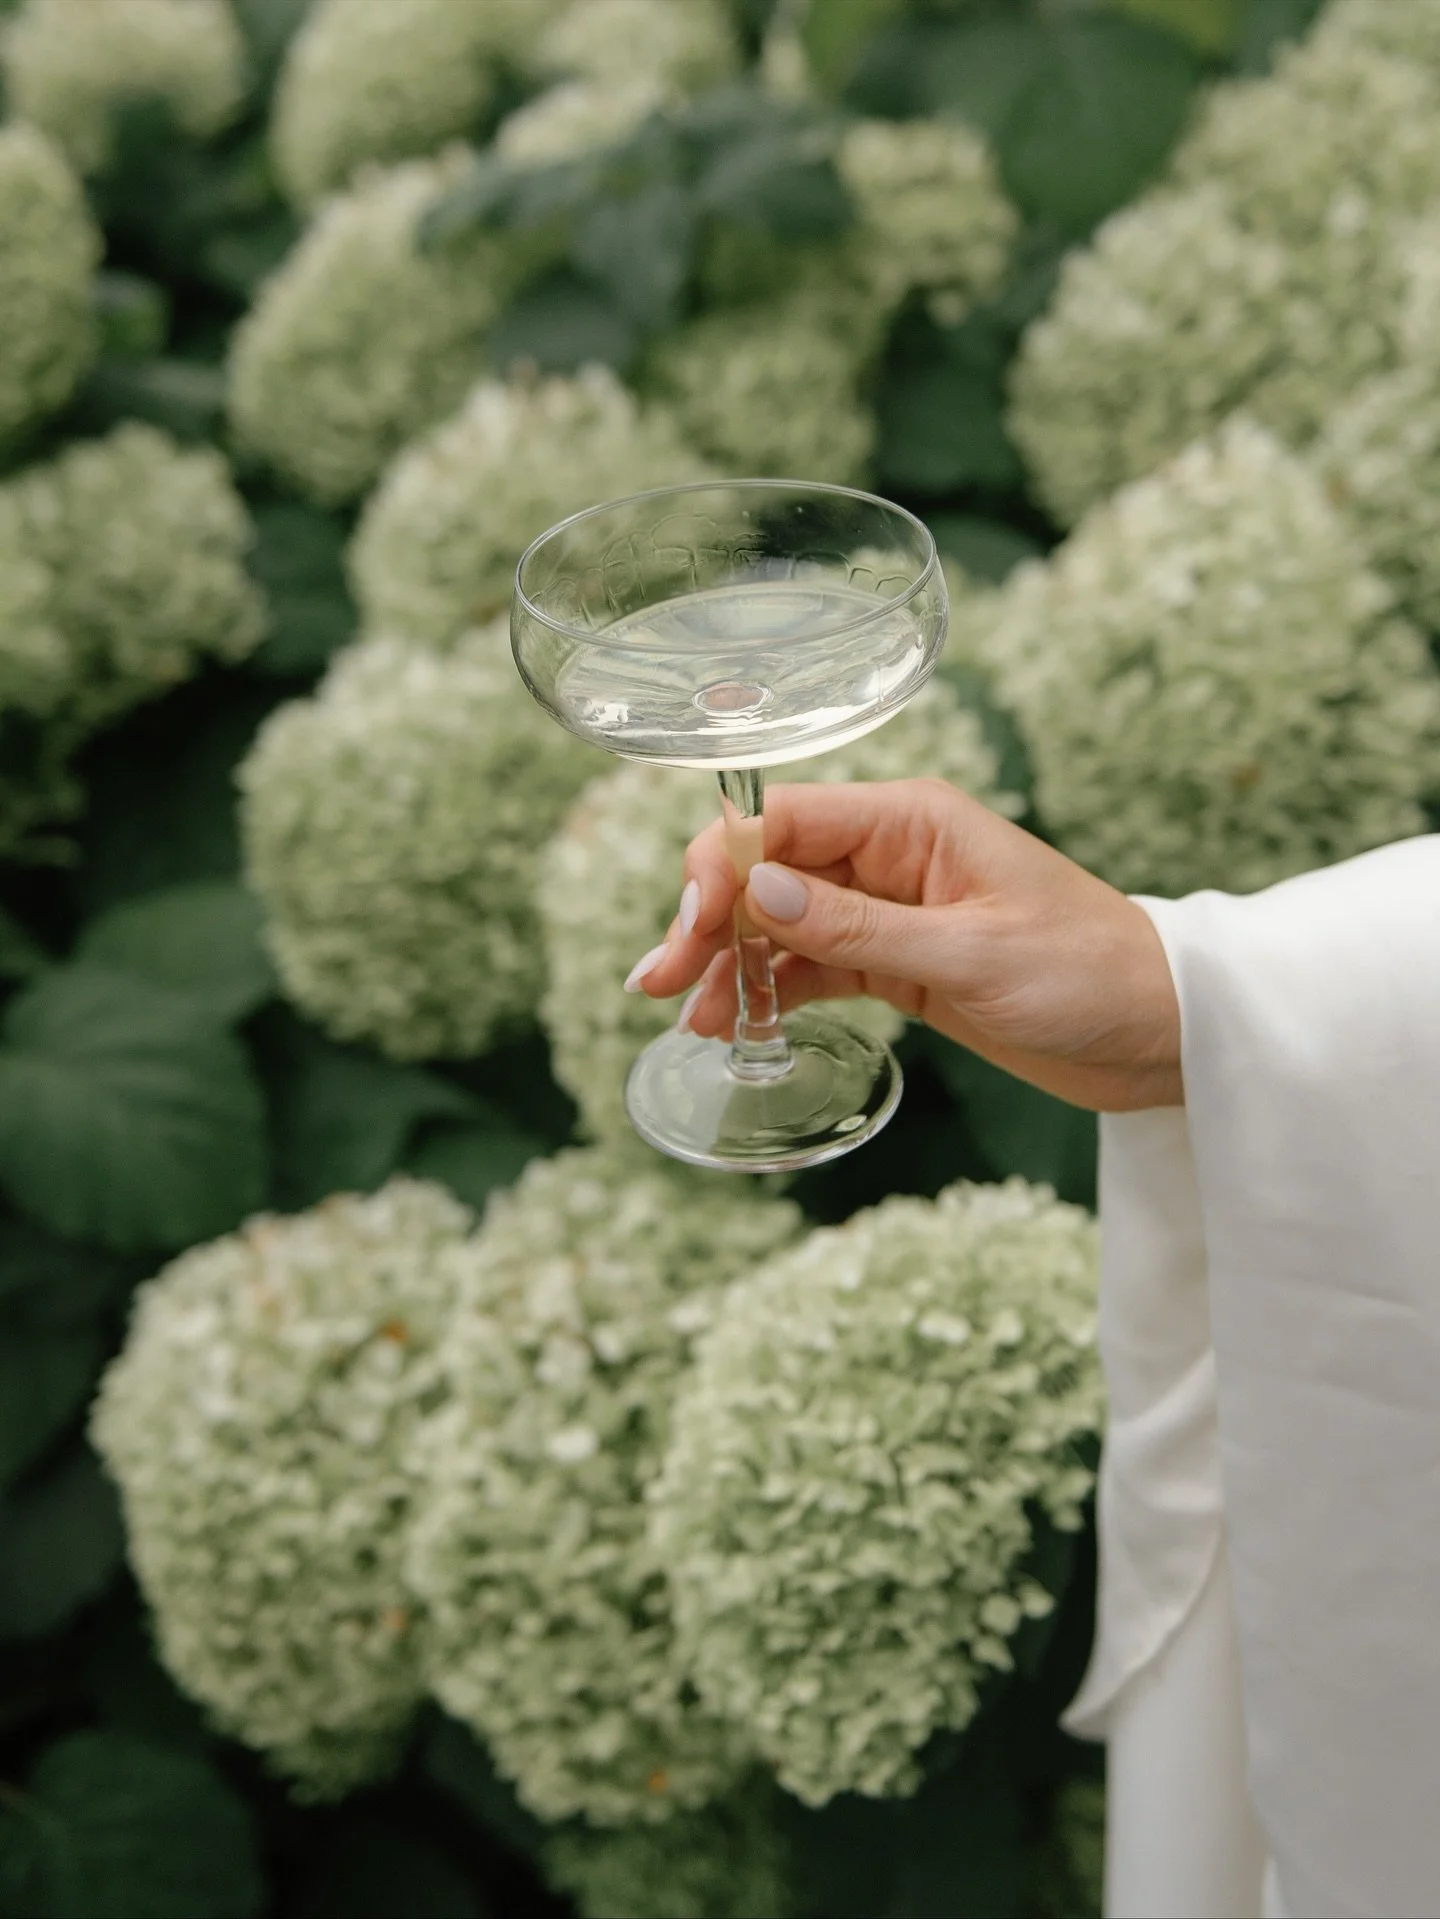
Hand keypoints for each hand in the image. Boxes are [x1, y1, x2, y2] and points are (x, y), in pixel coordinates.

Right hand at [630, 779, 1182, 1113]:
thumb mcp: (972, 954)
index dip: (722, 867)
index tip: (689, 929)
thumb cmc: (1091, 973)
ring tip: (689, 1019)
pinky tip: (737, 1023)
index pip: (785, 819)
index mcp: (913, 820)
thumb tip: (757, 893)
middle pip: (768, 869)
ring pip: (782, 922)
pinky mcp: (901, 962)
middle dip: (709, 920)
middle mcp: (892, 854)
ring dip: (732, 964)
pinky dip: (773, 991)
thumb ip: (859, 926)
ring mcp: (892, 909)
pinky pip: (815, 965)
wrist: (1163, 1032)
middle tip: (659, 983)